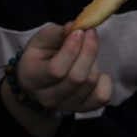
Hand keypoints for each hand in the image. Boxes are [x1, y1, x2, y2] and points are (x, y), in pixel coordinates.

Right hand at [0, 22, 111, 136]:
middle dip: (88, 50)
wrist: (39, 81)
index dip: (71, 49)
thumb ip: (58, 33)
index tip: (79, 31)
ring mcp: (66, 106)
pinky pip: (102, 96)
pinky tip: (95, 69)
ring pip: (90, 83)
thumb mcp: (42, 40)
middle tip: (90, 32)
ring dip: (94, 60)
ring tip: (87, 49)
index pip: (56, 70)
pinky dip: (105, 80)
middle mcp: (48, 98)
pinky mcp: (83, 108)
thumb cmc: (40, 56)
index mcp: (32, 78)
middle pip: (77, 77)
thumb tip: (75, 27)